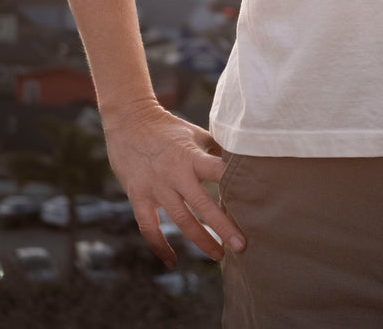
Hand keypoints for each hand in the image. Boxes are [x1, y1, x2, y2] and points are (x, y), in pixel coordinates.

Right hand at [102, 100, 244, 266]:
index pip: (218, 172)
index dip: (236, 186)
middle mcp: (174, 173)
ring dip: (201, 240)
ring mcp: (155, 187)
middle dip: (223, 228)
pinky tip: (172, 261)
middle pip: (203, 206)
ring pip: (181, 221)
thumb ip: (217, 150)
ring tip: (219, 255)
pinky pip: (149, 228)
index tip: (254, 204)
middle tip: (241, 247)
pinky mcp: (138, 196)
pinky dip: (160, 247)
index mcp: (191, 156)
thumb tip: (244, 161)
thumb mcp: (195, 133)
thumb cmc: (168, 128)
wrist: (128, 120)